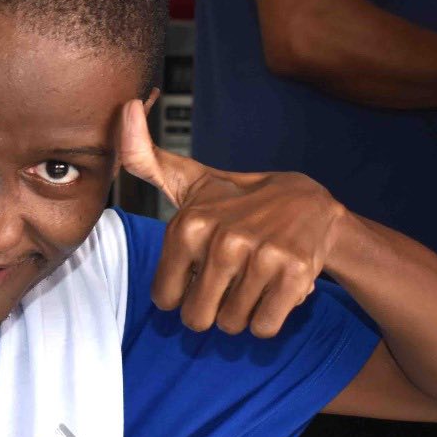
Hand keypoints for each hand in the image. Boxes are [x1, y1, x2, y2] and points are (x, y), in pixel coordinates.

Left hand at [118, 100, 346, 337]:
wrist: (311, 205)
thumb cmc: (239, 202)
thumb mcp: (192, 182)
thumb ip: (146, 159)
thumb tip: (125, 107)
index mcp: (190, 224)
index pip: (165, 299)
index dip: (183, 293)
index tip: (202, 269)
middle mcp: (224, 241)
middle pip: (197, 318)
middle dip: (211, 310)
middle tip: (230, 281)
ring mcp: (262, 258)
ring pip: (231, 325)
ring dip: (242, 313)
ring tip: (254, 280)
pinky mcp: (295, 276)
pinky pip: (264, 328)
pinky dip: (268, 319)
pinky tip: (273, 289)